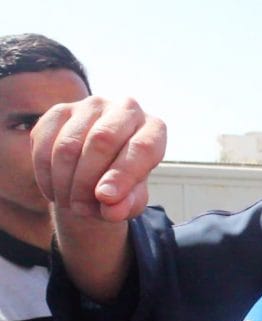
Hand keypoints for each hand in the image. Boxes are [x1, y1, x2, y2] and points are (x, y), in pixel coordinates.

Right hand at [31, 96, 165, 221]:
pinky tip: (55, 190)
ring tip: (70, 203)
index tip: (106, 199)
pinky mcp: (60, 111)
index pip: (141, 148)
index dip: (122, 175)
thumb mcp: (131, 200)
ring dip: (64, 182)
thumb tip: (112, 210)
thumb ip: (127, 205)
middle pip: (102, 141)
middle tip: (81, 209)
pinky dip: (46, 174)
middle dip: (87, 182)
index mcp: (153, 129)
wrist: (98, 169)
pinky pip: (45, 144)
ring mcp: (91, 106)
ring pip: (69, 145)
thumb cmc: (123, 184)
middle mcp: (125, 108)